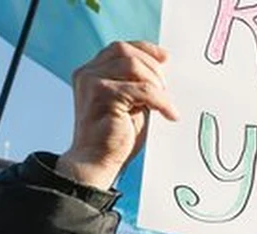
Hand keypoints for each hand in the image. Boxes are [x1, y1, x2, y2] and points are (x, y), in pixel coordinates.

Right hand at [57, 41, 178, 189]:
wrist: (97, 162)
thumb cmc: (115, 137)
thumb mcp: (130, 105)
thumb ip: (138, 86)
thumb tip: (162, 72)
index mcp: (92, 72)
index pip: (120, 48)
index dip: (145, 49)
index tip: (166, 58)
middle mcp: (88, 73)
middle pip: (126, 52)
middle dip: (153, 68)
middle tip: (167, 90)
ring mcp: (92, 82)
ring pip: (133, 66)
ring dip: (156, 84)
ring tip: (165, 104)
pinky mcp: (102, 96)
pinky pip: (142, 90)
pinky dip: (161, 101)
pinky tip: (169, 114)